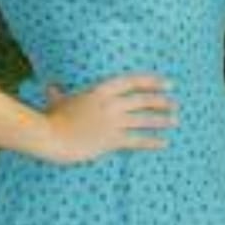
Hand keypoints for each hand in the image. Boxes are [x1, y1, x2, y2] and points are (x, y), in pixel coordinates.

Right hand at [36, 73, 179, 164]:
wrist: (49, 136)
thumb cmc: (50, 118)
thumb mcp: (56, 100)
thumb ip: (58, 92)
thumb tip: (50, 86)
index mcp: (100, 90)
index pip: (133, 82)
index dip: (153, 82)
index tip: (168, 83)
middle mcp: (110, 104)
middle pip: (142, 100)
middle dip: (161, 101)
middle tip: (175, 104)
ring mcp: (112, 122)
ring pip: (144, 119)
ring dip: (161, 119)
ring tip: (175, 120)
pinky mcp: (111, 140)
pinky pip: (136, 140)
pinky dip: (152, 142)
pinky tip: (164, 143)